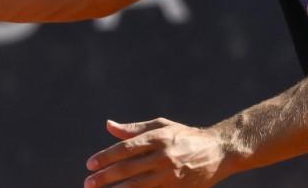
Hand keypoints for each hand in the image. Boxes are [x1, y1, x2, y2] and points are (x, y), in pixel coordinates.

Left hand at [85, 118, 229, 186]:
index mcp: (158, 138)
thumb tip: (109, 126)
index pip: (125, 148)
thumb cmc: (185, 137)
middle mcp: (163, 156)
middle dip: (105, 177)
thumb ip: (134, 129)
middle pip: (128, 169)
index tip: (90, 164)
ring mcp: (170, 176)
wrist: (218, 152)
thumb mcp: (161, 127)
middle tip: (88, 183)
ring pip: (137, 186)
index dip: (106, 156)